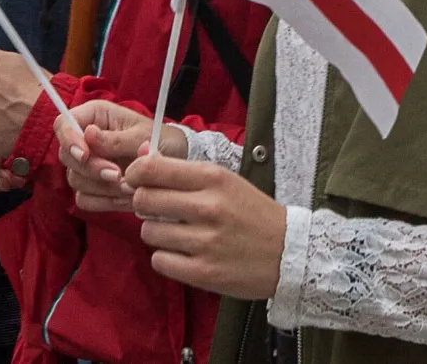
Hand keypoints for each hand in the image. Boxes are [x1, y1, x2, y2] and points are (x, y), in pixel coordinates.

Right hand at [54, 100, 187, 211]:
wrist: (177, 160)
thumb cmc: (161, 138)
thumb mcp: (143, 134)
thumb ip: (116, 139)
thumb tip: (88, 135)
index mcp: (94, 116)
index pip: (63, 124)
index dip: (68, 140)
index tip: (85, 156)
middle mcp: (86, 140)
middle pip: (66, 156)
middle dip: (91, 169)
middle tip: (118, 175)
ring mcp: (88, 165)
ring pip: (75, 180)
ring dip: (102, 188)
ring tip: (130, 188)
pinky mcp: (94, 187)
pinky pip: (86, 199)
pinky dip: (105, 202)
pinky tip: (126, 200)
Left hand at [124, 147, 285, 299]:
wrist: (290, 252)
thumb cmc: (251, 211)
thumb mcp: (223, 179)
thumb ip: (180, 168)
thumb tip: (141, 152)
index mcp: (213, 178)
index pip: (151, 169)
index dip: (135, 174)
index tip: (137, 180)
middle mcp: (208, 207)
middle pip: (143, 200)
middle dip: (143, 204)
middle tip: (157, 209)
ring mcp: (206, 242)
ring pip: (148, 232)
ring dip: (155, 232)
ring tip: (175, 233)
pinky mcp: (205, 272)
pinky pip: (160, 261)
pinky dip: (166, 257)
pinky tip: (182, 253)